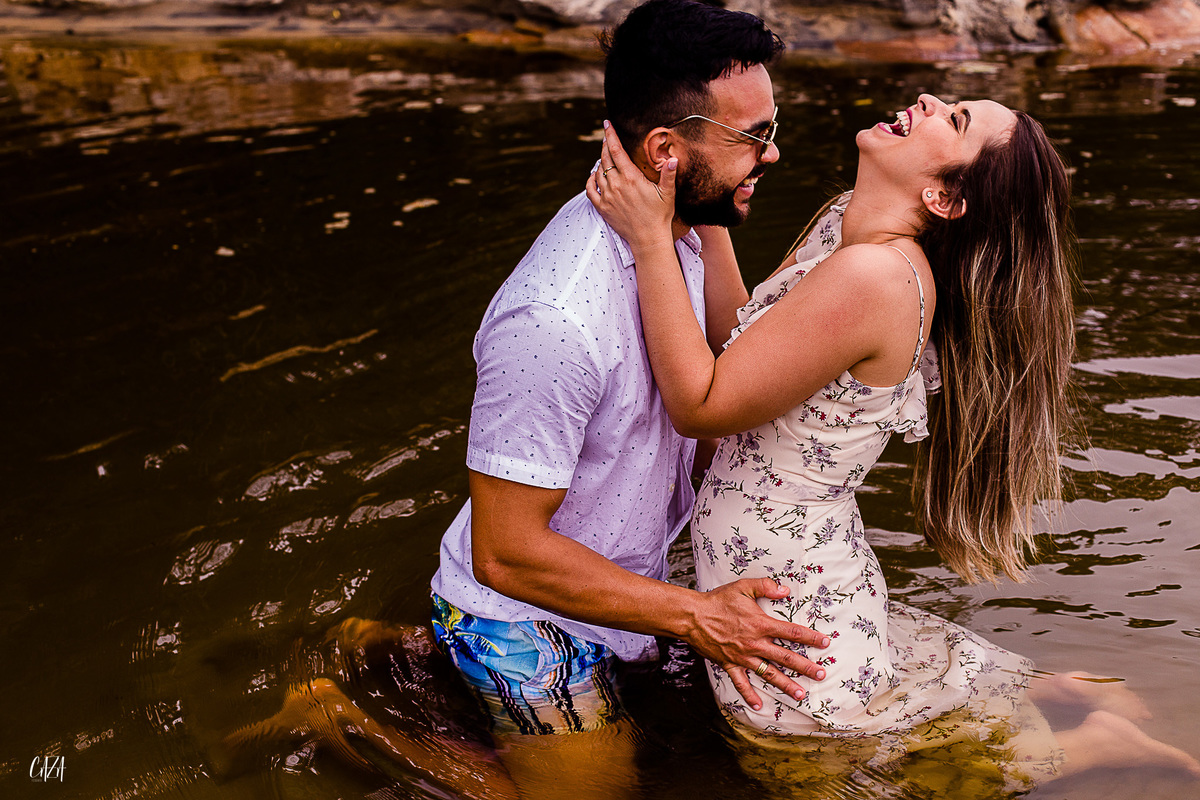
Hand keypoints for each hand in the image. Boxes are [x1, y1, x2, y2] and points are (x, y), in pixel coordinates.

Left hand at [586, 120, 675, 249]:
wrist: (648, 239)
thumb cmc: (660, 215)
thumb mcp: (668, 193)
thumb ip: (669, 174)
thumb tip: (673, 158)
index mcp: (631, 177)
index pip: (616, 150)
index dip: (610, 135)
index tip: (607, 124)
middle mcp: (616, 185)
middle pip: (605, 158)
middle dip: (605, 145)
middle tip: (607, 138)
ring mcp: (607, 197)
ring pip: (597, 172)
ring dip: (600, 162)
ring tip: (605, 158)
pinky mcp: (602, 208)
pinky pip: (589, 190)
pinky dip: (590, 180)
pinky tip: (593, 176)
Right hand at [686, 578, 828, 710]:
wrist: (693, 616)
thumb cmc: (718, 600)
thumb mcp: (742, 587)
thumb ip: (765, 586)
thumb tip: (785, 590)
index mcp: (760, 624)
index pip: (791, 631)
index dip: (810, 637)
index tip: (825, 643)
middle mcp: (754, 643)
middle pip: (785, 657)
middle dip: (805, 667)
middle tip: (821, 675)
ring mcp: (742, 656)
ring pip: (768, 673)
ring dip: (785, 684)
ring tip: (800, 694)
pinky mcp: (729, 664)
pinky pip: (741, 683)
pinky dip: (749, 695)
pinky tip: (759, 706)